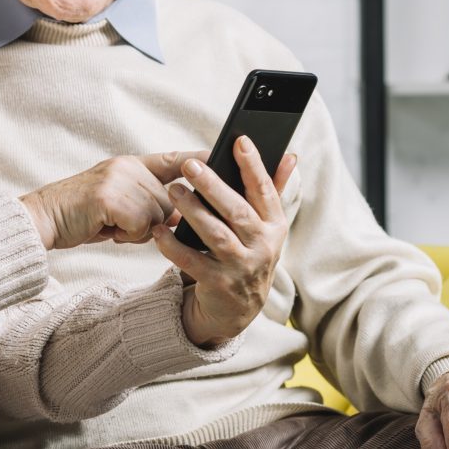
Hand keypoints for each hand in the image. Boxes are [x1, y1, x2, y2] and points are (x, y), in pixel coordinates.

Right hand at [20, 152, 205, 249]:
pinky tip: (107, 230)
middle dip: (154, 221)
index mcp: (131, 164)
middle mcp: (128, 166)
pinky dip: (127, 235)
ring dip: (139, 231)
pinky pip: (142, 225)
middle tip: (121, 224)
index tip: (224, 157)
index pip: (175, 159)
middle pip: (170, 199)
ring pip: (158, 215)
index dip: (200, 161)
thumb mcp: (117, 202)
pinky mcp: (111, 197)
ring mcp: (120, 179)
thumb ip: (147, 203)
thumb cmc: (81, 215)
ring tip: (112, 227)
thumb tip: (179, 215)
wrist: (42, 218)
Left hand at [153, 136, 294, 346]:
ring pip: (216, 235)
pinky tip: (158, 230)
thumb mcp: (264, 227)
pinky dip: (173, 246)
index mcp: (274, 226)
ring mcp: (242, 268)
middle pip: (237, 211)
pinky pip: (192, 262)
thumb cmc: (247, 253)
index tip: (239, 140)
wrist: (237, 308)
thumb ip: (272, 190)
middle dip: (214, 186)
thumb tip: (290, 156)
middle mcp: (263, 247)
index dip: (254, 165)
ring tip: (173, 191)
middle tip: (190, 165)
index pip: (265, 190)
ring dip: (193, 212)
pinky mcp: (219, 285)